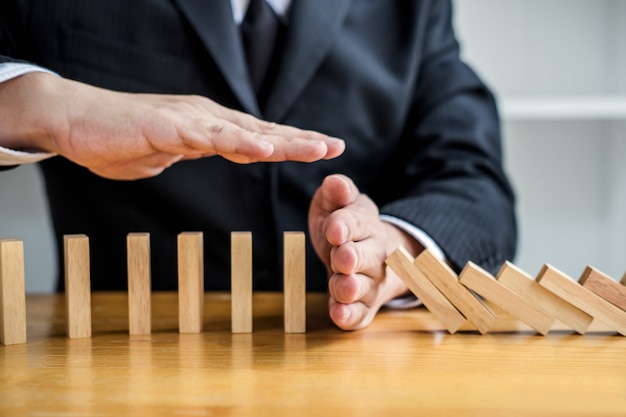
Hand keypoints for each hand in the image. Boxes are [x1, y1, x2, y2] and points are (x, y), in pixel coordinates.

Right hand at [0, 72, 344, 179]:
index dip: (292, 143)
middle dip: (302, 140)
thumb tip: (200, 155)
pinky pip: (211, 138)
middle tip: (336, 146)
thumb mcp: (166, 153)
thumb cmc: (119, 139)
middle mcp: (207, 119)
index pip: (259, 137)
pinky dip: (240, 144)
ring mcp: (191, 120)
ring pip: (246, 132)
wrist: (75, 121)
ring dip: (284, 141)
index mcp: (208, 127)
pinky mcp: (170, 127)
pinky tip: (264, 150)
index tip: (323, 149)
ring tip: (316, 148)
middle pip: (263, 132)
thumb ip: (189, 153)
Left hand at [308, 174, 423, 329]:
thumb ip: (336, 193)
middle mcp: (374, 254)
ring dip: (352, 288)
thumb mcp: (337, 204)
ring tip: (342, 287)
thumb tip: (334, 182)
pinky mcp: (363, 306)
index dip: (345, 226)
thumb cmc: (343, 225)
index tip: (334, 228)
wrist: (364, 252)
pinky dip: (350, 316)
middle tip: (342, 258)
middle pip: (367, 256)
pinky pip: (360, 314)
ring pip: (365, 287)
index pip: (357, 222)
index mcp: (366, 224)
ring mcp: (370, 282)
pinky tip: (339, 315)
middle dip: (354, 257)